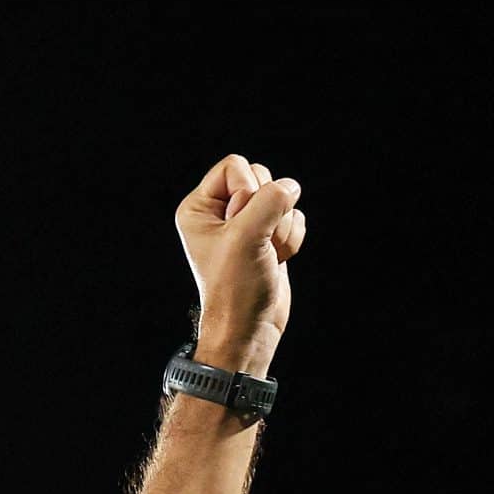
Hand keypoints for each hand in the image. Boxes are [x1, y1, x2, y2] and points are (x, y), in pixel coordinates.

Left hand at [174, 155, 306, 374]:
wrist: (249, 328)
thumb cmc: (235, 288)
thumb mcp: (246, 237)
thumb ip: (269, 201)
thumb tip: (290, 187)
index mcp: (199, 207)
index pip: (234, 165)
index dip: (247, 189)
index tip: (239, 225)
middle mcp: (220, 212)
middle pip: (261, 177)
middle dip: (268, 211)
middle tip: (254, 244)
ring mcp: (246, 225)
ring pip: (281, 199)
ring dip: (281, 230)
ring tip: (265, 256)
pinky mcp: (268, 237)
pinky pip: (294, 217)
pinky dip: (291, 240)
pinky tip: (276, 260)